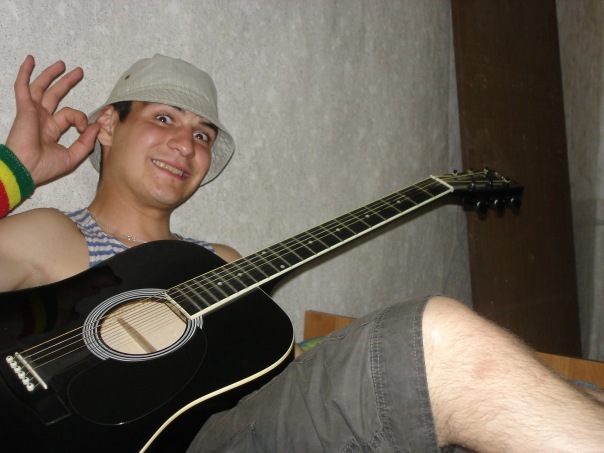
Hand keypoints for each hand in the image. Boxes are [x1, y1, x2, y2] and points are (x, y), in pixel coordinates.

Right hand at [5, 56, 99, 185]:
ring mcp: (32, 113)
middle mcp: (42, 119)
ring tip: (62, 64)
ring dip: (51, 75)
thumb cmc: (45, 167)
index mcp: (52, 130)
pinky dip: (25, 73)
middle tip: (79, 72)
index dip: (81, 118)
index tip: (85, 128)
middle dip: (67, 83)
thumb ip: (85, 142)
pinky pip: (22, 87)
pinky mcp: (25, 109)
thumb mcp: (72, 156)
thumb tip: (97, 126)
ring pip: (41, 88)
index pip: (71, 116)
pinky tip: (30, 60)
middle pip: (56, 95)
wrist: (25, 169)